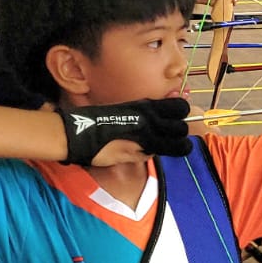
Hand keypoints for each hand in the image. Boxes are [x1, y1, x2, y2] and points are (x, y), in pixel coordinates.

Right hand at [58, 98, 191, 165]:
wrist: (79, 134)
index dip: (181, 114)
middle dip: (180, 134)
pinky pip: (151, 155)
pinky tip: (135, 150)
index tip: (176, 118)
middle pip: (182, 129)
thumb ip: (146, 113)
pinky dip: (147, 153)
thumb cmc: (99, 119)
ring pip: (173, 146)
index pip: (181, 108)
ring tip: (156, 144)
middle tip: (172, 136)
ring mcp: (146, 140)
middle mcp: (151, 123)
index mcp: (147, 107)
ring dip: (170, 146)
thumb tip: (163, 118)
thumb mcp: (127, 109)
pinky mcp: (138, 155)